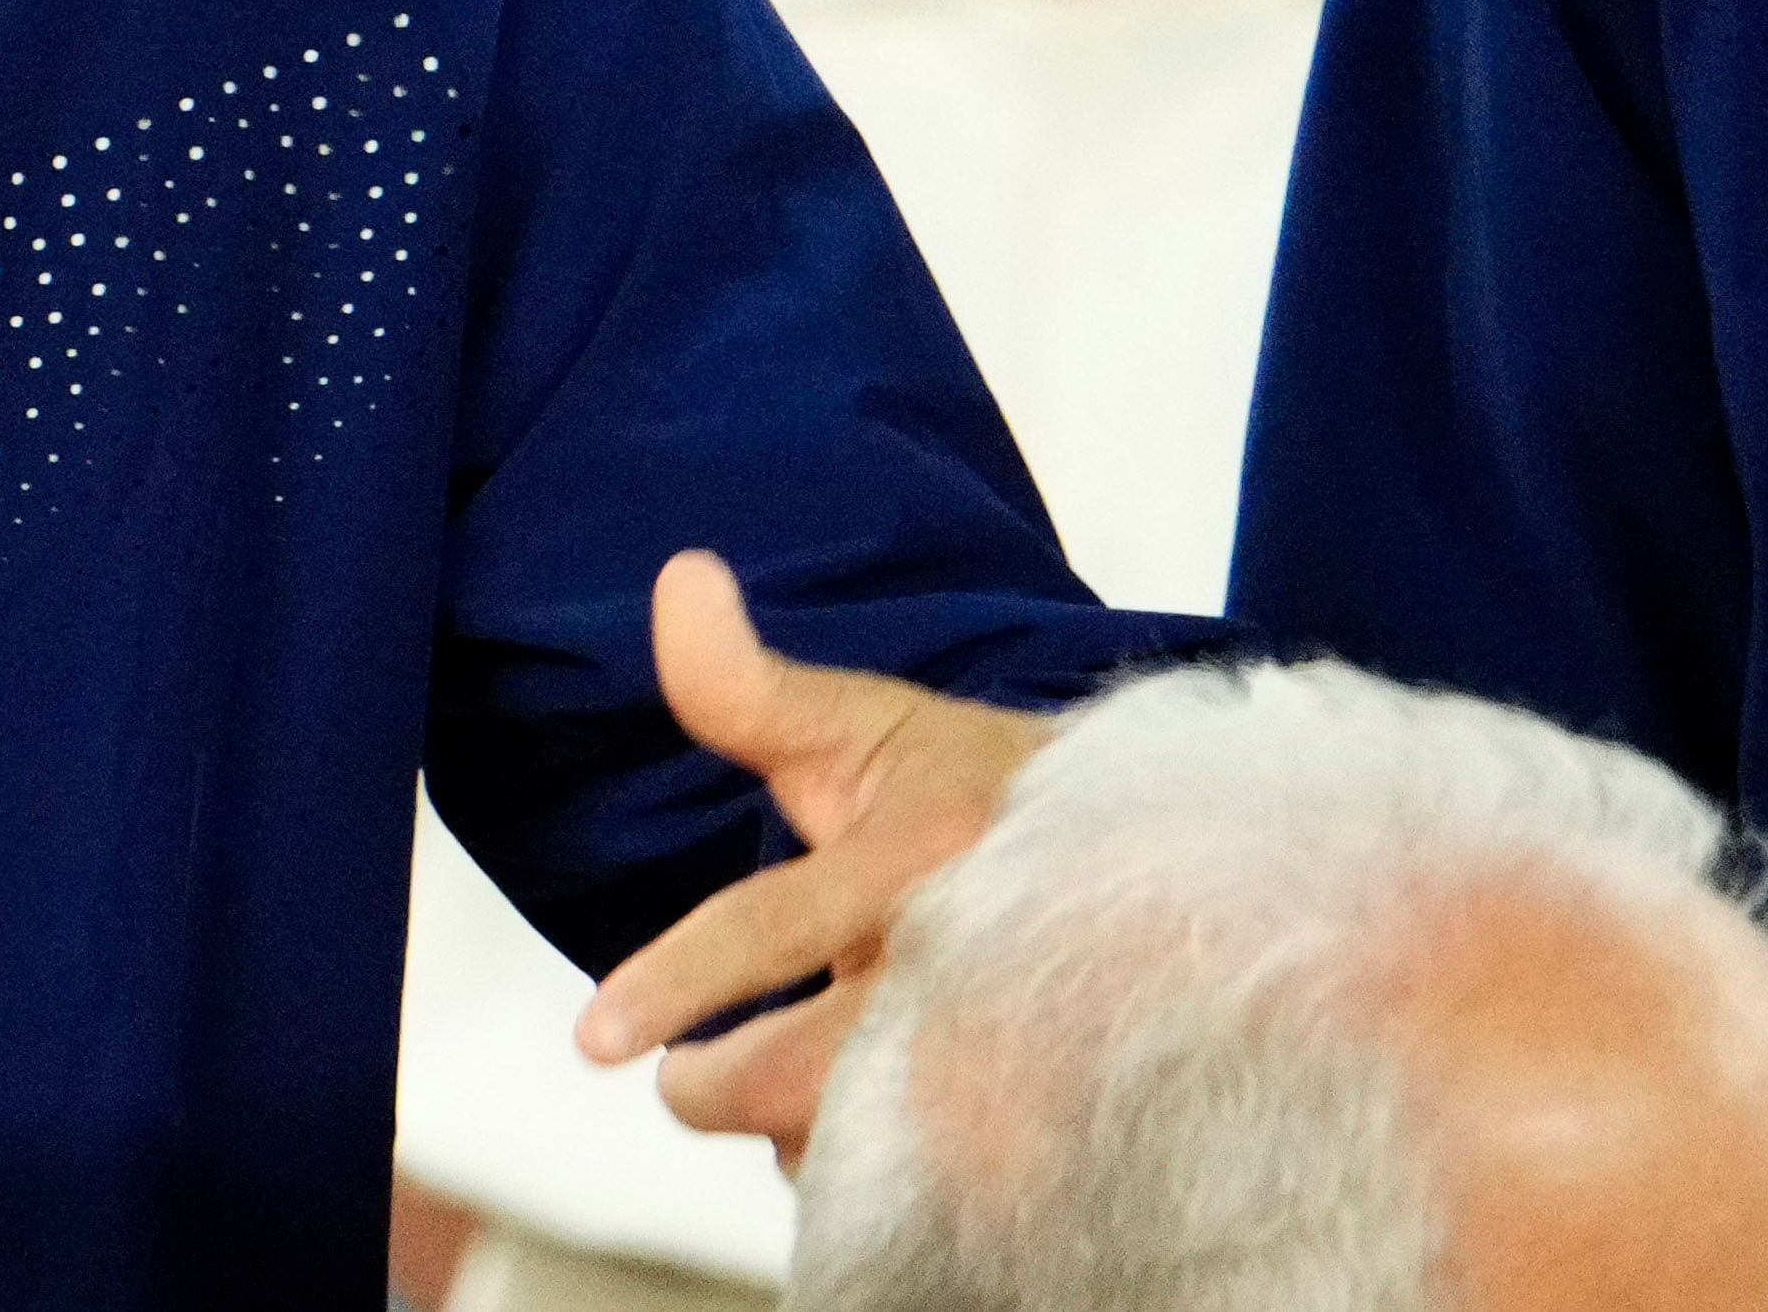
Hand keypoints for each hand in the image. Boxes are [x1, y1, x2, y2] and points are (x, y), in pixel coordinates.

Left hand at [569, 552, 1048, 1163]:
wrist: (1169, 864)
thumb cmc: (985, 793)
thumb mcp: (872, 727)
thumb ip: (752, 685)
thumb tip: (678, 577)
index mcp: (918, 855)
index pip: (770, 927)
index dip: (678, 983)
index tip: (598, 1039)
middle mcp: (971, 960)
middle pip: (801, 1076)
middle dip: (721, 1085)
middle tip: (692, 1070)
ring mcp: (1019, 1054)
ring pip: (858, 1146)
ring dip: (808, 1130)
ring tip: (815, 1073)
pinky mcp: (1056, 1125)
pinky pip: (929, 1189)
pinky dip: (882, 1166)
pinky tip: (884, 1117)